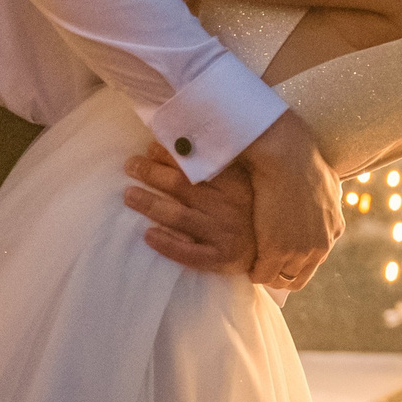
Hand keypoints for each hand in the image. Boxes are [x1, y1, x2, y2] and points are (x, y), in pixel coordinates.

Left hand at [124, 144, 255, 273]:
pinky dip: (167, 244)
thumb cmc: (248, 209)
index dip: (169, 155)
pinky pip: (189, 253)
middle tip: (131, 165)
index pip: (196, 165)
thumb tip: (179, 144)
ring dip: (150, 204)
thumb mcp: (240, 181)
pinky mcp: (219, 258)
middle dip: (151, 173)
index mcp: (233, 183)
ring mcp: (223, 233)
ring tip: (129, 195)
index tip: (149, 148)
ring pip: (179, 216)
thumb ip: (216, 165)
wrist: (271, 249)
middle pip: (181, 186)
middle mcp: (228, 206)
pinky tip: (148, 235)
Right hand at [237, 108, 341, 289]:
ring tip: (252, 265)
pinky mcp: (276, 252)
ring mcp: (300, 252)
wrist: (287, 157)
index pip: (315, 261)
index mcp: (334, 230)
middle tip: (263, 266)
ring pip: (280, 279)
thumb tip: (324, 195)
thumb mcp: (328, 182)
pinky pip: (261, 274)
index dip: (295, 261)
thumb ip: (328, 198)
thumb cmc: (303, 160)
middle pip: (299, 277)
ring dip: (266, 274)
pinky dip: (253, 272)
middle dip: (281, 274)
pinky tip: (246, 262)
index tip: (280, 256)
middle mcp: (321, 246)